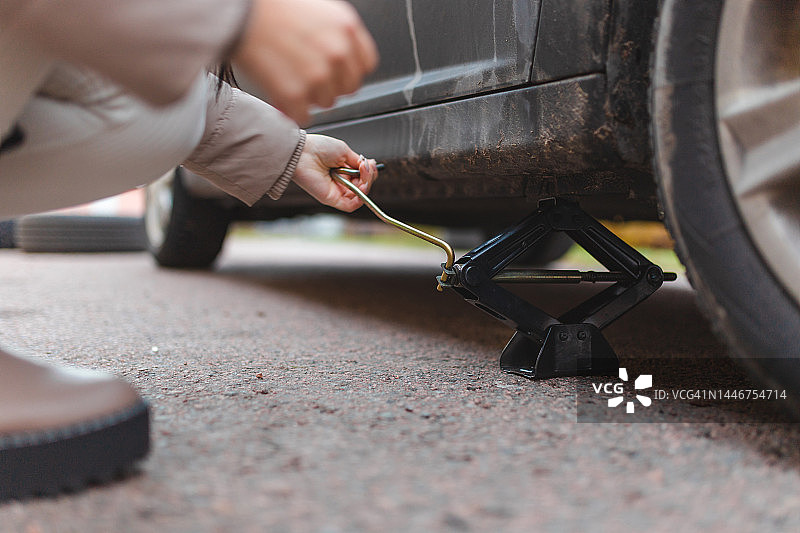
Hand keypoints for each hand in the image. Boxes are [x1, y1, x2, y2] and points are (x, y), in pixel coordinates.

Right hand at [232, 0, 377, 124]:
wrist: (239, 11)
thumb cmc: (272, 6)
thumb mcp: (320, 9)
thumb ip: (339, 34)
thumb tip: (346, 57)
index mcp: (348, 28)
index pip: (365, 66)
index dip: (348, 70)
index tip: (336, 72)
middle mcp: (338, 52)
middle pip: (348, 88)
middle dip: (330, 85)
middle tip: (308, 77)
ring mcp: (318, 75)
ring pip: (326, 103)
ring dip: (310, 97)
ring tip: (290, 80)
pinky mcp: (295, 94)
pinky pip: (304, 116)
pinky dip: (292, 110)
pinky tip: (282, 96)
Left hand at [292, 134, 378, 211]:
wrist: (303, 152)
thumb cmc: (318, 148)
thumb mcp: (344, 151)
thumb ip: (357, 161)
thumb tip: (369, 166)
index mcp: (343, 171)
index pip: (361, 177)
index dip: (368, 172)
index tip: (369, 163)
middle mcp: (341, 182)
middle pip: (362, 187)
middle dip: (368, 177)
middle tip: (365, 167)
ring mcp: (336, 191)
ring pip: (359, 197)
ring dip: (366, 186)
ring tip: (362, 174)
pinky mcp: (332, 199)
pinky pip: (350, 205)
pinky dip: (360, 199)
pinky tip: (360, 187)